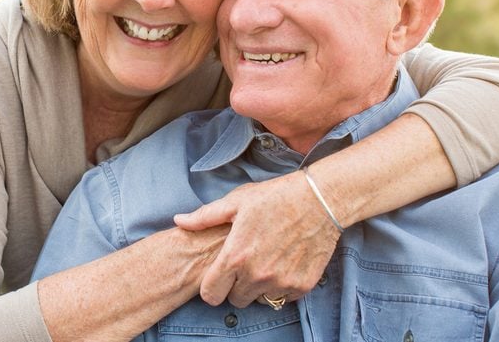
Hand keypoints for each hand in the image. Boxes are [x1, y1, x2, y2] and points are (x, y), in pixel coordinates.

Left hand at [173, 170, 340, 307]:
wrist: (319, 200)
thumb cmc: (275, 197)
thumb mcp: (236, 202)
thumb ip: (205, 217)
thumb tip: (179, 221)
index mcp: (235, 256)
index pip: (211, 294)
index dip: (212, 286)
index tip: (219, 276)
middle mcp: (257, 275)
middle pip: (235, 300)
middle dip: (237, 285)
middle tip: (246, 263)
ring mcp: (281, 282)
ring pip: (259, 300)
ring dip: (259, 287)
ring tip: (265, 261)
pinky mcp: (302, 285)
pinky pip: (283, 298)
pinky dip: (281, 286)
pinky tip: (283, 264)